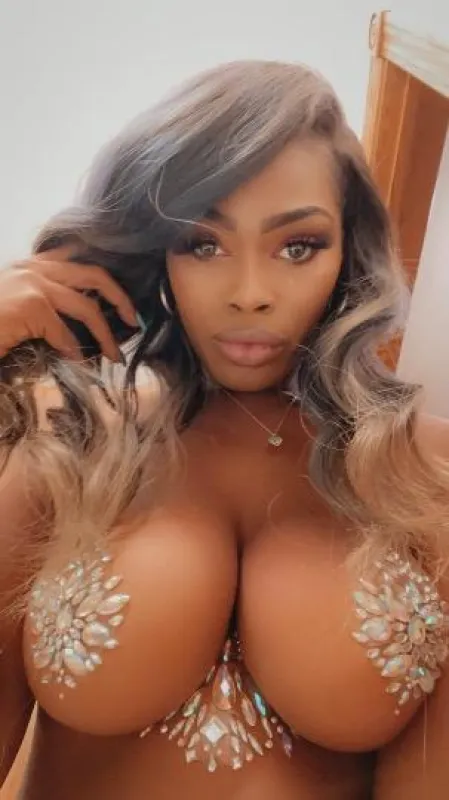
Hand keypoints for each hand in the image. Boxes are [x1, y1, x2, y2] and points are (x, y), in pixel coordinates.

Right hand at [0, 246, 136, 361]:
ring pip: (87, 305)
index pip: (78, 260)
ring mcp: (33, 283)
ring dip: (105, 333)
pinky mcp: (30, 304)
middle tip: (133, 320)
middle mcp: (34, 267)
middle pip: (95, 274)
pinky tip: (77, 362)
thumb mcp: (17, 306)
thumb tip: (79, 327)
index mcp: (32, 265)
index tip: (122, 299)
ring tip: (114, 354)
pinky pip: (64, 332)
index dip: (105, 278)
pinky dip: (74, 350)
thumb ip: (45, 306)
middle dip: (121, 297)